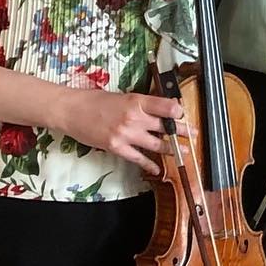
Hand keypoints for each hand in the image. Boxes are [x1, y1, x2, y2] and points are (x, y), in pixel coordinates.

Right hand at [53, 87, 182, 175]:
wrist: (72, 110)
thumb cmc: (96, 100)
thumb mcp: (124, 96)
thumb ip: (141, 104)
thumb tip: (160, 110)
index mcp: (137, 100)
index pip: (166, 106)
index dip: (179, 112)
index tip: (184, 115)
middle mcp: (134, 117)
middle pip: (165, 126)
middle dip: (181, 131)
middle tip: (193, 134)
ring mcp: (126, 134)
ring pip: (156, 144)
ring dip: (171, 149)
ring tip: (182, 151)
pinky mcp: (116, 148)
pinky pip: (138, 158)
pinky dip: (150, 165)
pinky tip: (158, 169)